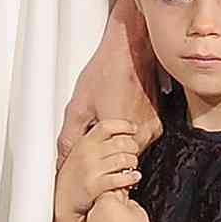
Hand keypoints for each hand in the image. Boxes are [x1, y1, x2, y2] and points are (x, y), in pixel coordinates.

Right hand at [56, 118, 142, 217]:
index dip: (123, 125)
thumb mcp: (80, 152)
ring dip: (133, 162)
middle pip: (120, 142)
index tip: (133, 128)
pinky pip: (120, 178)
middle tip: (135, 151)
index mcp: (84, 142)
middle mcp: (87, 153)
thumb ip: (96, 142)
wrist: (64, 199)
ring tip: (133, 166)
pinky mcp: (95, 185)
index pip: (106, 126)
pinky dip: (131, 177)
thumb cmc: (75, 176)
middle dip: (133, 146)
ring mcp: (91, 169)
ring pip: (123, 159)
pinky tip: (134, 177)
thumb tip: (118, 134)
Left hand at [57, 16, 159, 162]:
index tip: (88, 167)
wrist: (129, 48)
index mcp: (122, 137)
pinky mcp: (158, 120)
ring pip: (132, 150)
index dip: (97, 170)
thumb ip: (69, 139)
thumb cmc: (105, 72)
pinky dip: (128, 134)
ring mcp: (153, 128)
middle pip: (122, 162)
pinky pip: (141, 137)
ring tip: (104, 125)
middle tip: (92, 143)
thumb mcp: (78, 106)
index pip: (111, 173)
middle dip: (106, 158)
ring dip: (117, 145)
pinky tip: (116, 115)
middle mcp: (143, 136)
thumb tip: (63, 162)